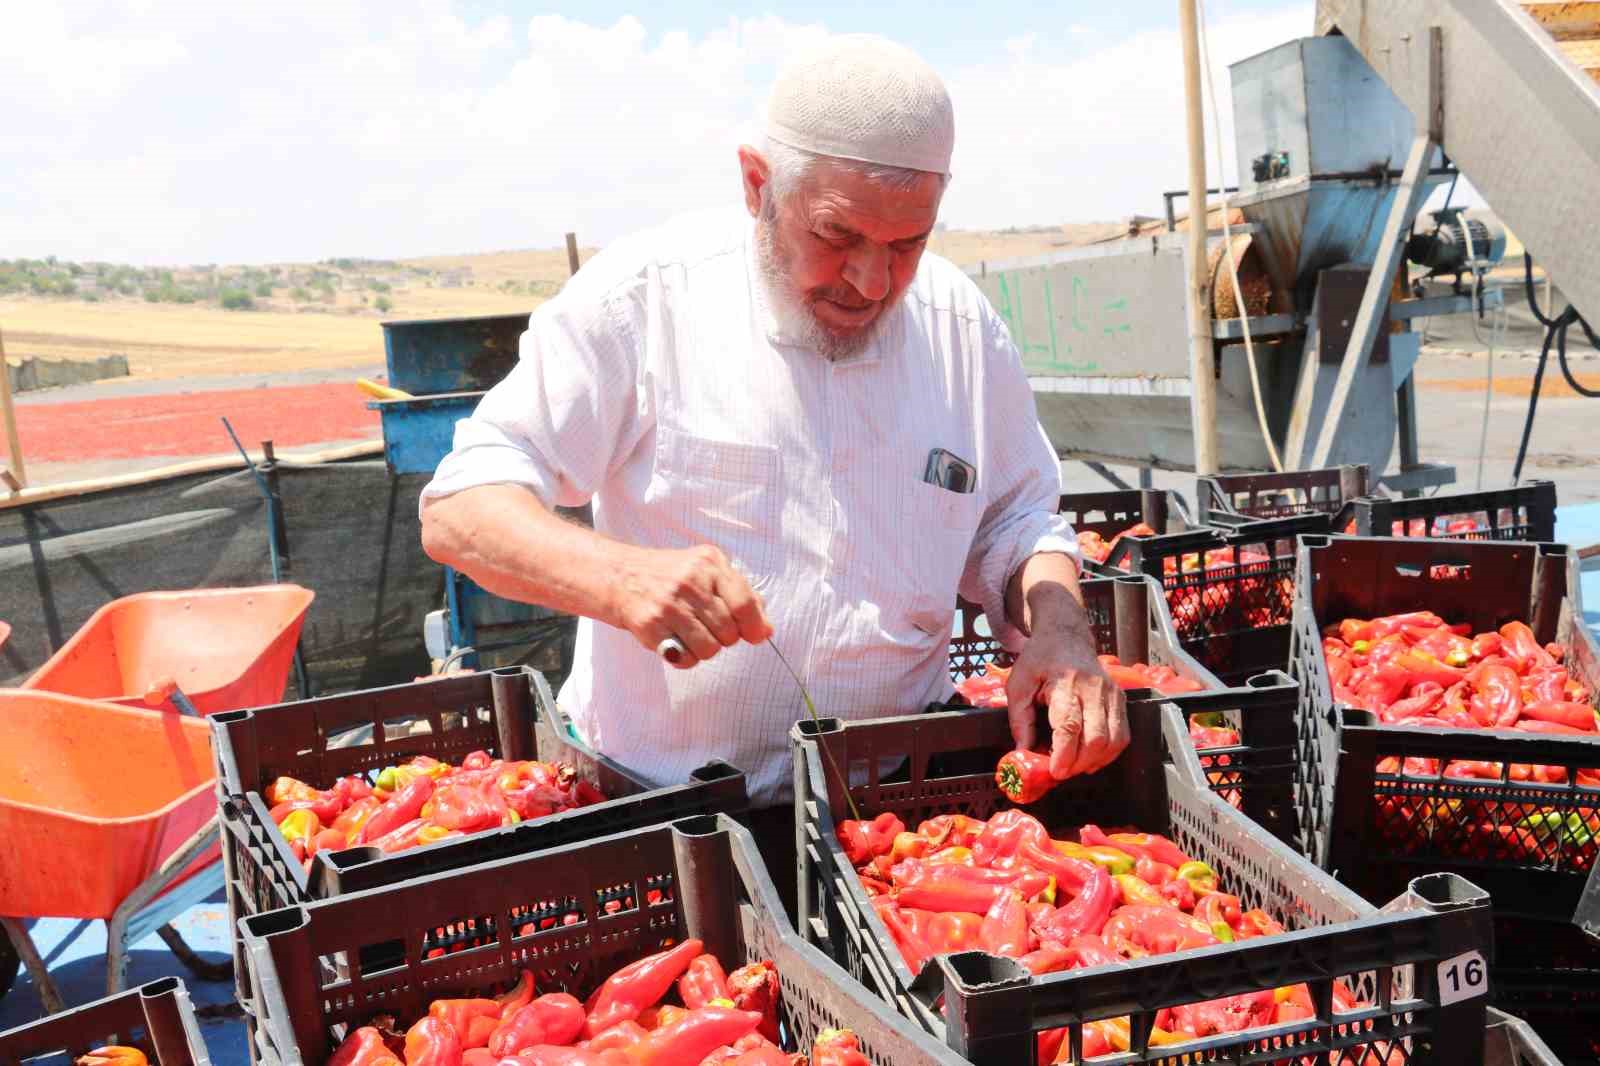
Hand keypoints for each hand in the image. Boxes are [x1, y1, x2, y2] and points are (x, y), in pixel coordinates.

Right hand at [613, 544, 772, 667]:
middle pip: (729, 631)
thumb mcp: (705, 570)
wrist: (618, 575)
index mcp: (709, 563)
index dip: (754, 627)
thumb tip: (766, 630)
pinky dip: (685, 657)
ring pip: (710, 648)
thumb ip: (740, 595)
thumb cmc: (670, 576)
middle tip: (708, 627)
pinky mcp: (650, 625)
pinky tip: (675, 641)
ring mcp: (669, 603)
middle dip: (725, 638)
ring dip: (705, 649)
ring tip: (690, 634)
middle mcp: (690, 581)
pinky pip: (685, 658)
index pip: (745, 603)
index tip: (753, 635)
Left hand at [1003, 630, 1129, 779]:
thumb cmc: (1039, 660)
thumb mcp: (1018, 685)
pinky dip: (1108, 753)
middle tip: (1060, 770)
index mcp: (1064, 683)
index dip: (1063, 755)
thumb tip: (1023, 753)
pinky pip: (1122, 736)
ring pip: (1113, 741)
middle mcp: (1093, 688)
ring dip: (1094, 761)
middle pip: (1095, 738)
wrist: (1066, 636)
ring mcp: (1111, 694)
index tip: (1054, 771)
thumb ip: (1019, 720)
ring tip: (1074, 764)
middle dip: (1078, 763)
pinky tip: (1090, 756)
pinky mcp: (1121, 699)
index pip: (1070, 725)